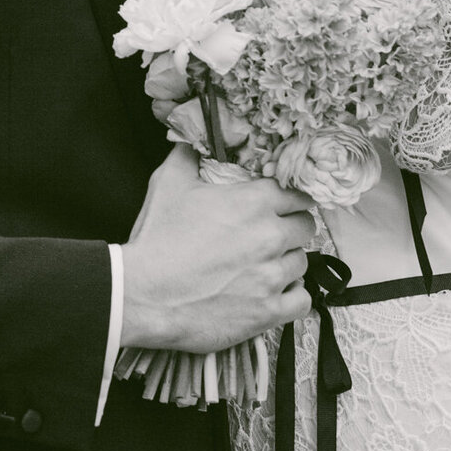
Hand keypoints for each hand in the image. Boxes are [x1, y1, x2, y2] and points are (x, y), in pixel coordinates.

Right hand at [121, 145, 313, 350]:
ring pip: (302, 263)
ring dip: (287, 262)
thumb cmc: (157, 239)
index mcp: (254, 202)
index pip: (298, 194)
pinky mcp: (268, 312)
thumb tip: (195, 138)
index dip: (290, 199)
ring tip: (265, 265)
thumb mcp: (169, 183)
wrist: (143, 295)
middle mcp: (270, 236)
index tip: (281, 206)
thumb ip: (189, 155)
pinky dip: (291, 295)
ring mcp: (272, 277)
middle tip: (270, 235)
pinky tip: (273, 292)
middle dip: (291, 228)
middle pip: (306, 227)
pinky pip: (302, 300)